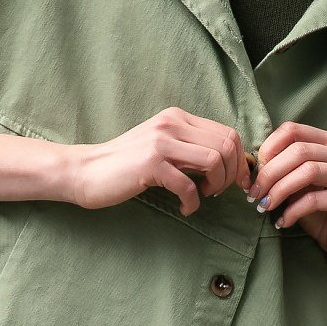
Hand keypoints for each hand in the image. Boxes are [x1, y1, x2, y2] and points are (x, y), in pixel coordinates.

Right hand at [71, 107, 251, 214]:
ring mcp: (161, 142)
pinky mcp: (150, 164)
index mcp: (177, 117)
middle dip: (232, 174)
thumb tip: (229, 164)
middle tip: (219, 192)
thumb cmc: (126, 164)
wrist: (86, 170)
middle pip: (227, 145)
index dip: (240, 160)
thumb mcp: (162, 146)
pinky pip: (189, 185)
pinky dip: (193, 202)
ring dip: (217, 185)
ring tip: (203, 195)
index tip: (237, 182)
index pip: (228, 132)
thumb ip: (190, 148)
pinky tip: (185, 208)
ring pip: (215, 160)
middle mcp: (171, 124)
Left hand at [246, 120, 326, 269]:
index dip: (269, 148)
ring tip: (265, 206)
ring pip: (308, 171)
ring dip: (279, 190)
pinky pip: (315, 199)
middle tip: (254, 194)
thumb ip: (284, 170)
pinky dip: (292, 211)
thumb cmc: (321, 212)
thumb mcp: (299, 185)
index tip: (255, 172)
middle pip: (299, 151)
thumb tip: (255, 165)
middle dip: (270, 173)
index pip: (293, 130)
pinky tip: (283, 222)